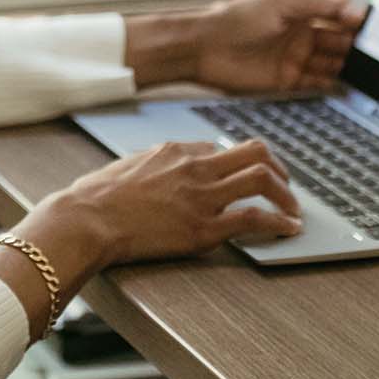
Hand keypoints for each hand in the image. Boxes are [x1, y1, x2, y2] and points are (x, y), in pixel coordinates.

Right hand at [24, 138, 303, 269]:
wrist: (85, 219)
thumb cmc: (94, 199)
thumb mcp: (126, 167)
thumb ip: (151, 166)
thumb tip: (154, 169)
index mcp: (175, 150)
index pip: (220, 149)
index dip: (238, 165)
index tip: (244, 178)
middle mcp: (195, 167)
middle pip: (255, 151)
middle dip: (278, 168)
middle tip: (285, 186)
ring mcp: (202, 196)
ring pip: (262, 178)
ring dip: (285, 194)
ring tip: (293, 210)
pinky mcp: (204, 227)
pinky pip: (254, 218)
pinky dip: (280, 222)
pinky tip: (289, 229)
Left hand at [192, 0, 364, 93]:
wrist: (203, 47)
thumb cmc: (233, 19)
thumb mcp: (278, 4)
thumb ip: (313, 4)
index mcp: (297, 12)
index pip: (333, 15)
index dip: (351, 20)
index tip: (368, 25)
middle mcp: (298, 35)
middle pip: (335, 40)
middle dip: (353, 43)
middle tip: (373, 50)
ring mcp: (292, 57)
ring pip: (328, 62)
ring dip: (346, 64)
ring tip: (366, 67)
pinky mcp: (285, 80)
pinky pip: (314, 82)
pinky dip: (330, 83)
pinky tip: (345, 83)